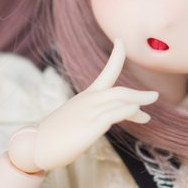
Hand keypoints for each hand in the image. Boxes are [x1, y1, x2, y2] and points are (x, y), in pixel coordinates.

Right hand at [8, 39, 157, 171]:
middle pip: (120, 90)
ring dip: (138, 102)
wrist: (32, 146)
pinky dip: (128, 110)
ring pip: (120, 100)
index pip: (106, 72)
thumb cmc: (53, 136)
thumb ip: (90, 117)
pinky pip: (114, 114)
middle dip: (139, 93)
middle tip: (154, 95)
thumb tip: (102, 120)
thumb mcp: (75, 120)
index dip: (117, 56)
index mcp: (86, 97)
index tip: (121, 41)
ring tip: (149, 113)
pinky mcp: (90, 125)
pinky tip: (138, 111)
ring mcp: (89, 112)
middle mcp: (89, 100)